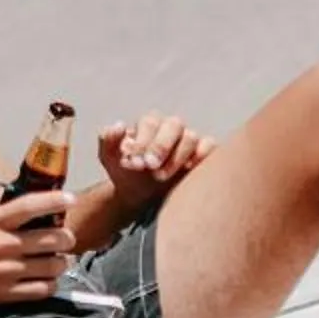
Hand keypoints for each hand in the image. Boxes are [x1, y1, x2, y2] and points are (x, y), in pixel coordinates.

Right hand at [0, 191, 76, 311]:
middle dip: (66, 237)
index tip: (70, 198)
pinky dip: (51, 283)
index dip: (54, 200)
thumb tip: (9, 187)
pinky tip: (47, 278)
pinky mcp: (6, 294)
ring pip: (53, 265)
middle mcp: (2, 246)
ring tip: (58, 259)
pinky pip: (43, 289)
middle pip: (51, 238)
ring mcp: (6, 272)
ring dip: (61, 261)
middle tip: (65, 238)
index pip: (29, 206)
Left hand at [98, 111, 214, 213]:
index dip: (143, 141)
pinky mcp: (204, 154)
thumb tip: (119, 125)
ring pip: (191, 137)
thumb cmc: (126, 172)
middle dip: (161, 146)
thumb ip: (108, 140)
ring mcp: (189, 140)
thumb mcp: (109, 158)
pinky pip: (210, 147)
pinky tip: (188, 170)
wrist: (139, 195)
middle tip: (149, 166)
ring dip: (176, 157)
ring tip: (160, 176)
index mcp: (150, 124)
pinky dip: (201, 156)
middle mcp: (172, 127)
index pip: (150, 122)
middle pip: (174, 124)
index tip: (135, 162)